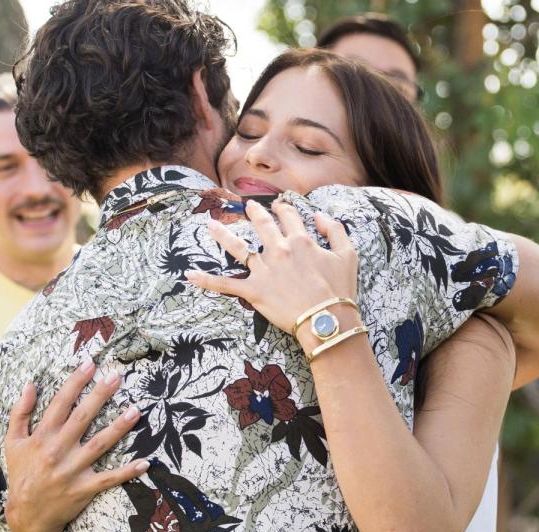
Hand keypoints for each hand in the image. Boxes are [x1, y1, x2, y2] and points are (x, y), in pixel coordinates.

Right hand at [4, 358, 147, 531]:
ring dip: (118, 427)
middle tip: (116, 376)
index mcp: (42, 437)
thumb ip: (20, 412)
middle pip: (82, 418)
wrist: (27, 515)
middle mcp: (57, 451)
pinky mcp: (84, 488)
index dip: (75, 382)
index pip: (60, 403)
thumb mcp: (12, 442)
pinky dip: (127, 472)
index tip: (90, 364)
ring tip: (135, 410)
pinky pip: (109, 479)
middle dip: (100, 395)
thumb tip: (30, 384)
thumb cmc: (22, 474)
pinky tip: (145, 462)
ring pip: (99, 445)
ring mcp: (72, 470)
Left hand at [186, 200, 359, 339]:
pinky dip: (206, 281)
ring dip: (222, 235)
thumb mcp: (348, 255)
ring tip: (210, 225)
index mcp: (301, 240)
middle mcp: (279, 250)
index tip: (279, 205)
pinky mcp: (253, 290)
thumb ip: (336, 231)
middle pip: (262, 225)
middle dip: (254, 213)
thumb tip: (320, 215)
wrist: (327, 320)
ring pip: (237, 248)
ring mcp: (264, 270)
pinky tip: (189, 275)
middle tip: (248, 206)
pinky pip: (225, 284)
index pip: (289, 217)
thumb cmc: (340, 290)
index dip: (284, 209)